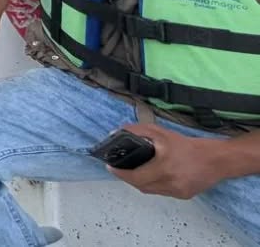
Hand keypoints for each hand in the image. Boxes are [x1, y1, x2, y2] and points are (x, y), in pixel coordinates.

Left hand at [108, 124, 226, 198]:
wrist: (217, 159)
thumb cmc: (188, 145)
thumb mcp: (161, 132)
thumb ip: (138, 131)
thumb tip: (117, 132)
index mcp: (164, 166)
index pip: (135, 176)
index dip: (120, 173)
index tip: (110, 167)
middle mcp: (170, 181)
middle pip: (141, 186)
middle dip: (128, 178)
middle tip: (119, 168)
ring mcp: (177, 191)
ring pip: (151, 190)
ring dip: (140, 182)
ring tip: (133, 171)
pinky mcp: (184, 196)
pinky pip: (162, 192)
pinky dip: (154, 184)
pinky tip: (151, 176)